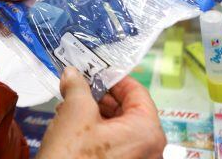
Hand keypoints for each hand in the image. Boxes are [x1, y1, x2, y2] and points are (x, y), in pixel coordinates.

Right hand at [38, 68, 164, 158]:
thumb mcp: (74, 113)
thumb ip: (78, 87)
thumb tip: (74, 75)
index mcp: (147, 132)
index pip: (137, 92)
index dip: (114, 77)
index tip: (96, 70)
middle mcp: (150, 150)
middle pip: (130, 111)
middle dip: (102, 97)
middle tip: (79, 86)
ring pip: (121, 129)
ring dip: (96, 114)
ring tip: (70, 106)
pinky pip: (116, 146)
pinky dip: (97, 133)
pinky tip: (73, 128)